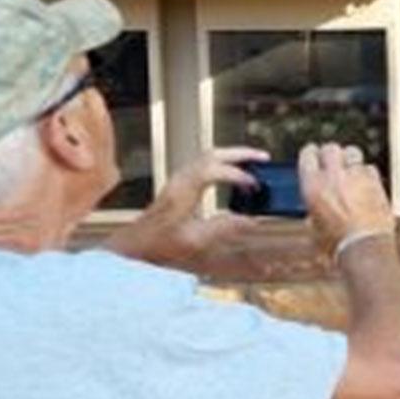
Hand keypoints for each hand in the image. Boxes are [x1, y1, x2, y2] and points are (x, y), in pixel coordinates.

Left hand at [104, 146, 267, 272]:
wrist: (135, 244)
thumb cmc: (160, 244)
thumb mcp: (196, 240)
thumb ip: (225, 227)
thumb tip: (251, 220)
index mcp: (184, 191)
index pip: (216, 170)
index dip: (239, 175)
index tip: (255, 187)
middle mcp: (180, 179)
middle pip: (214, 154)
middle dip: (241, 154)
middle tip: (264, 158)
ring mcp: (178, 178)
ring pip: (208, 155)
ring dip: (233, 156)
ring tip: (254, 163)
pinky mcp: (178, 183)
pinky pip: (204, 163)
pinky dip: (223, 163)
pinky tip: (233, 174)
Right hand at [297, 142, 394, 256]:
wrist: (364, 247)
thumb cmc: (336, 243)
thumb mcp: (314, 226)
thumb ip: (314, 207)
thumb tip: (316, 205)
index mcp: (312, 185)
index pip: (307, 154)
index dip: (310, 153)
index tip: (312, 154)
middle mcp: (334, 176)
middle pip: (331, 148)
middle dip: (330, 153)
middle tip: (331, 160)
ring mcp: (357, 176)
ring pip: (352, 152)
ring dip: (349, 158)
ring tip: (349, 169)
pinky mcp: (376, 182)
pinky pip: (370, 167)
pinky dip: (366, 172)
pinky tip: (365, 182)